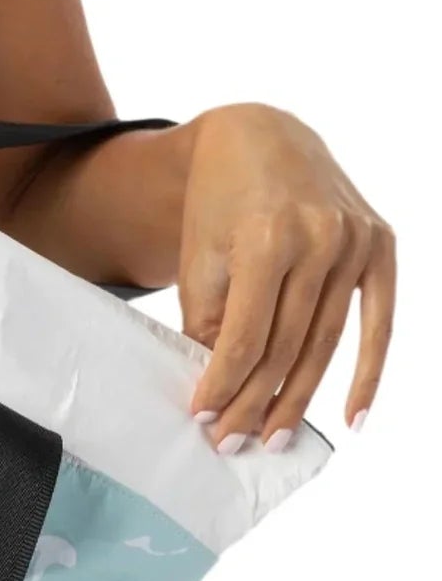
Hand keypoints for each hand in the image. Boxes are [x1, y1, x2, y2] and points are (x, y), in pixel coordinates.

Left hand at [179, 103, 394, 450]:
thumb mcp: (200, 259)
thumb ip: (211, 322)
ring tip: (274, 438)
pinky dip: (368, 372)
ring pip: (326, 342)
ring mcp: (356, 240)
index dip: (224, 383)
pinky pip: (378, 320)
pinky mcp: (380, 244)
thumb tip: (221, 389)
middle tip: (233, 443)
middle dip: (257, 401)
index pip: (246, 335)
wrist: (260, 137)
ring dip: (299, 397)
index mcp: (268, 237)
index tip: (203, 418)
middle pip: (287, 345)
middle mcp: (321, 238)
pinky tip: (351, 416)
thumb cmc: (218, 203)